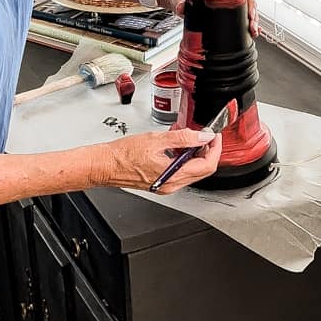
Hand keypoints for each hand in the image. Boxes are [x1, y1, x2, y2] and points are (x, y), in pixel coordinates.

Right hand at [91, 128, 222, 193]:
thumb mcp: (157, 139)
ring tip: (188, 136)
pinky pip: (180, 171)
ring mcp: (167, 185)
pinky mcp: (161, 182)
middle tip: (205, 134)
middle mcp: (172, 184)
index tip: (215, 136)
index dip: (215, 148)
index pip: (207, 165)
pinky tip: (176, 144)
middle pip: (203, 169)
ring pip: (192, 170)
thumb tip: (203, 136)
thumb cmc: (123, 155)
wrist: (105, 165)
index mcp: (173, 175)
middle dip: (207, 150)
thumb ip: (184, 137)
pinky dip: (183, 157)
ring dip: (195, 152)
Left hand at [157, 0, 259, 37]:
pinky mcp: (222, 14)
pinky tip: (250, 34)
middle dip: (253, 18)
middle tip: (253, 30)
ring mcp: (226, 5)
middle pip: (247, 5)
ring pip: (244, 13)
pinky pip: (237, 19)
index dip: (249, 5)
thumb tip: (181, 8)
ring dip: (252, 23)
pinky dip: (244, 27)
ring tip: (254, 33)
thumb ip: (181, 2)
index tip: (250, 15)